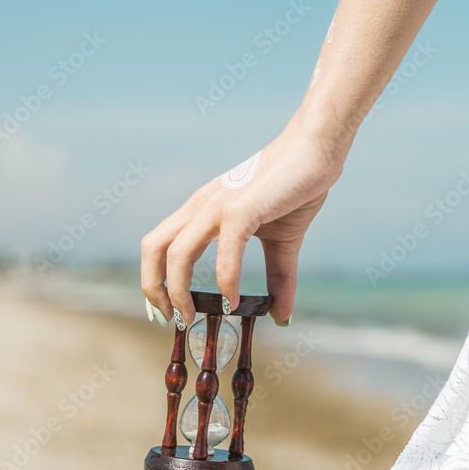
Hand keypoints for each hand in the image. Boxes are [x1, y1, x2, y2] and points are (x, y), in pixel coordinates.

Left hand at [140, 117, 343, 325]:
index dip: (154, 279)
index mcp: (202, 210)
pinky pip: (225, 252)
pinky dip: (225, 282)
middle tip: (169, 319)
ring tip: (190, 317)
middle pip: (152, 248)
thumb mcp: (283, 241)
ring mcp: (218, 206)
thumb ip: (279, 278)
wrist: (316, 150)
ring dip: (177, 291)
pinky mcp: (242, 208)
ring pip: (175, 253)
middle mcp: (201, 206)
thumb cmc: (297, 187)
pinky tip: (233, 302)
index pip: (160, 245)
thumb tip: (282, 315)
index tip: (165, 310)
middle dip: (152, 288)